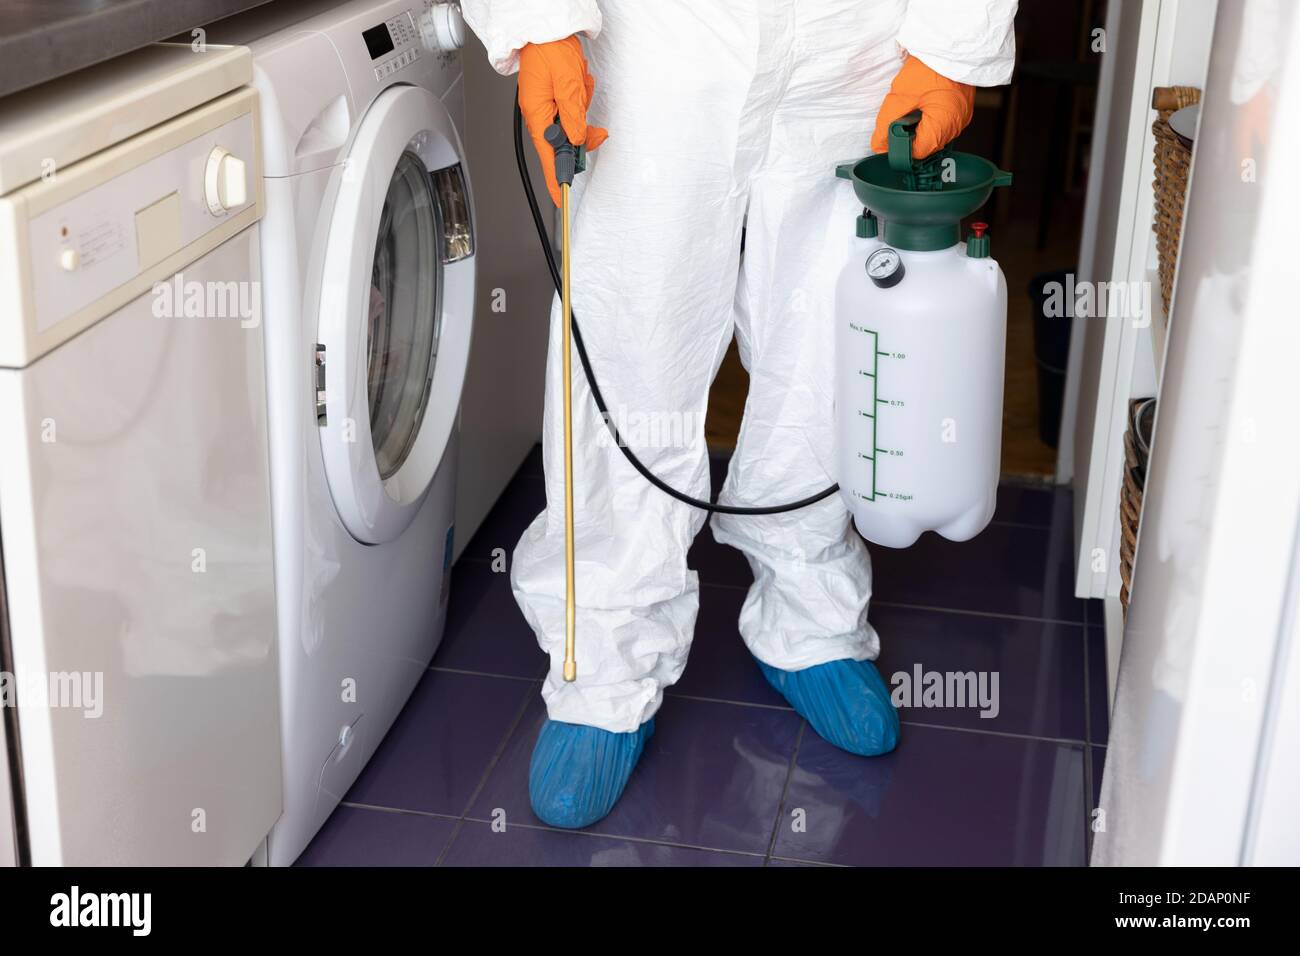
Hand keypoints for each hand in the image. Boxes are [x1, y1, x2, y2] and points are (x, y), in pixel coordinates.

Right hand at [518, 35, 607, 205]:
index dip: (556, 178)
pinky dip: (582, 96)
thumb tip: (577, 138)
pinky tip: (578, 80)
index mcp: (537, 115)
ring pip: (575, 125)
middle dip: (582, 132)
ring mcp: (549, 108)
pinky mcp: (558, 100)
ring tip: (578, 83)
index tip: (562, 199)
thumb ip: (572, 113)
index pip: (548, 157)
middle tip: (592, 124)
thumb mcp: (566, 82)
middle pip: (566, 142)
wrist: (547, 30)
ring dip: (582, 106)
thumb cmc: (549, 50)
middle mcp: (540, 115)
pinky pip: (577, 110)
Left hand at [870, 55, 975, 159]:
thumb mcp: (899, 97)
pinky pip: (943, 121)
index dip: (900, 147)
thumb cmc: (928, 66)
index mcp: (943, 126)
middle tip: (901, 115)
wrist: (949, 42)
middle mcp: (956, 126)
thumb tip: (879, 145)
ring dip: (919, 125)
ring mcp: (962, 117)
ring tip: (914, 104)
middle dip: (910, 135)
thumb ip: (886, 125)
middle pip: (926, 144)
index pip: (917, 153)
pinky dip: (930, 116)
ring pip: (934, 133)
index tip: (890, 136)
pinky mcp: (962, 108)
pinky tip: (924, 101)